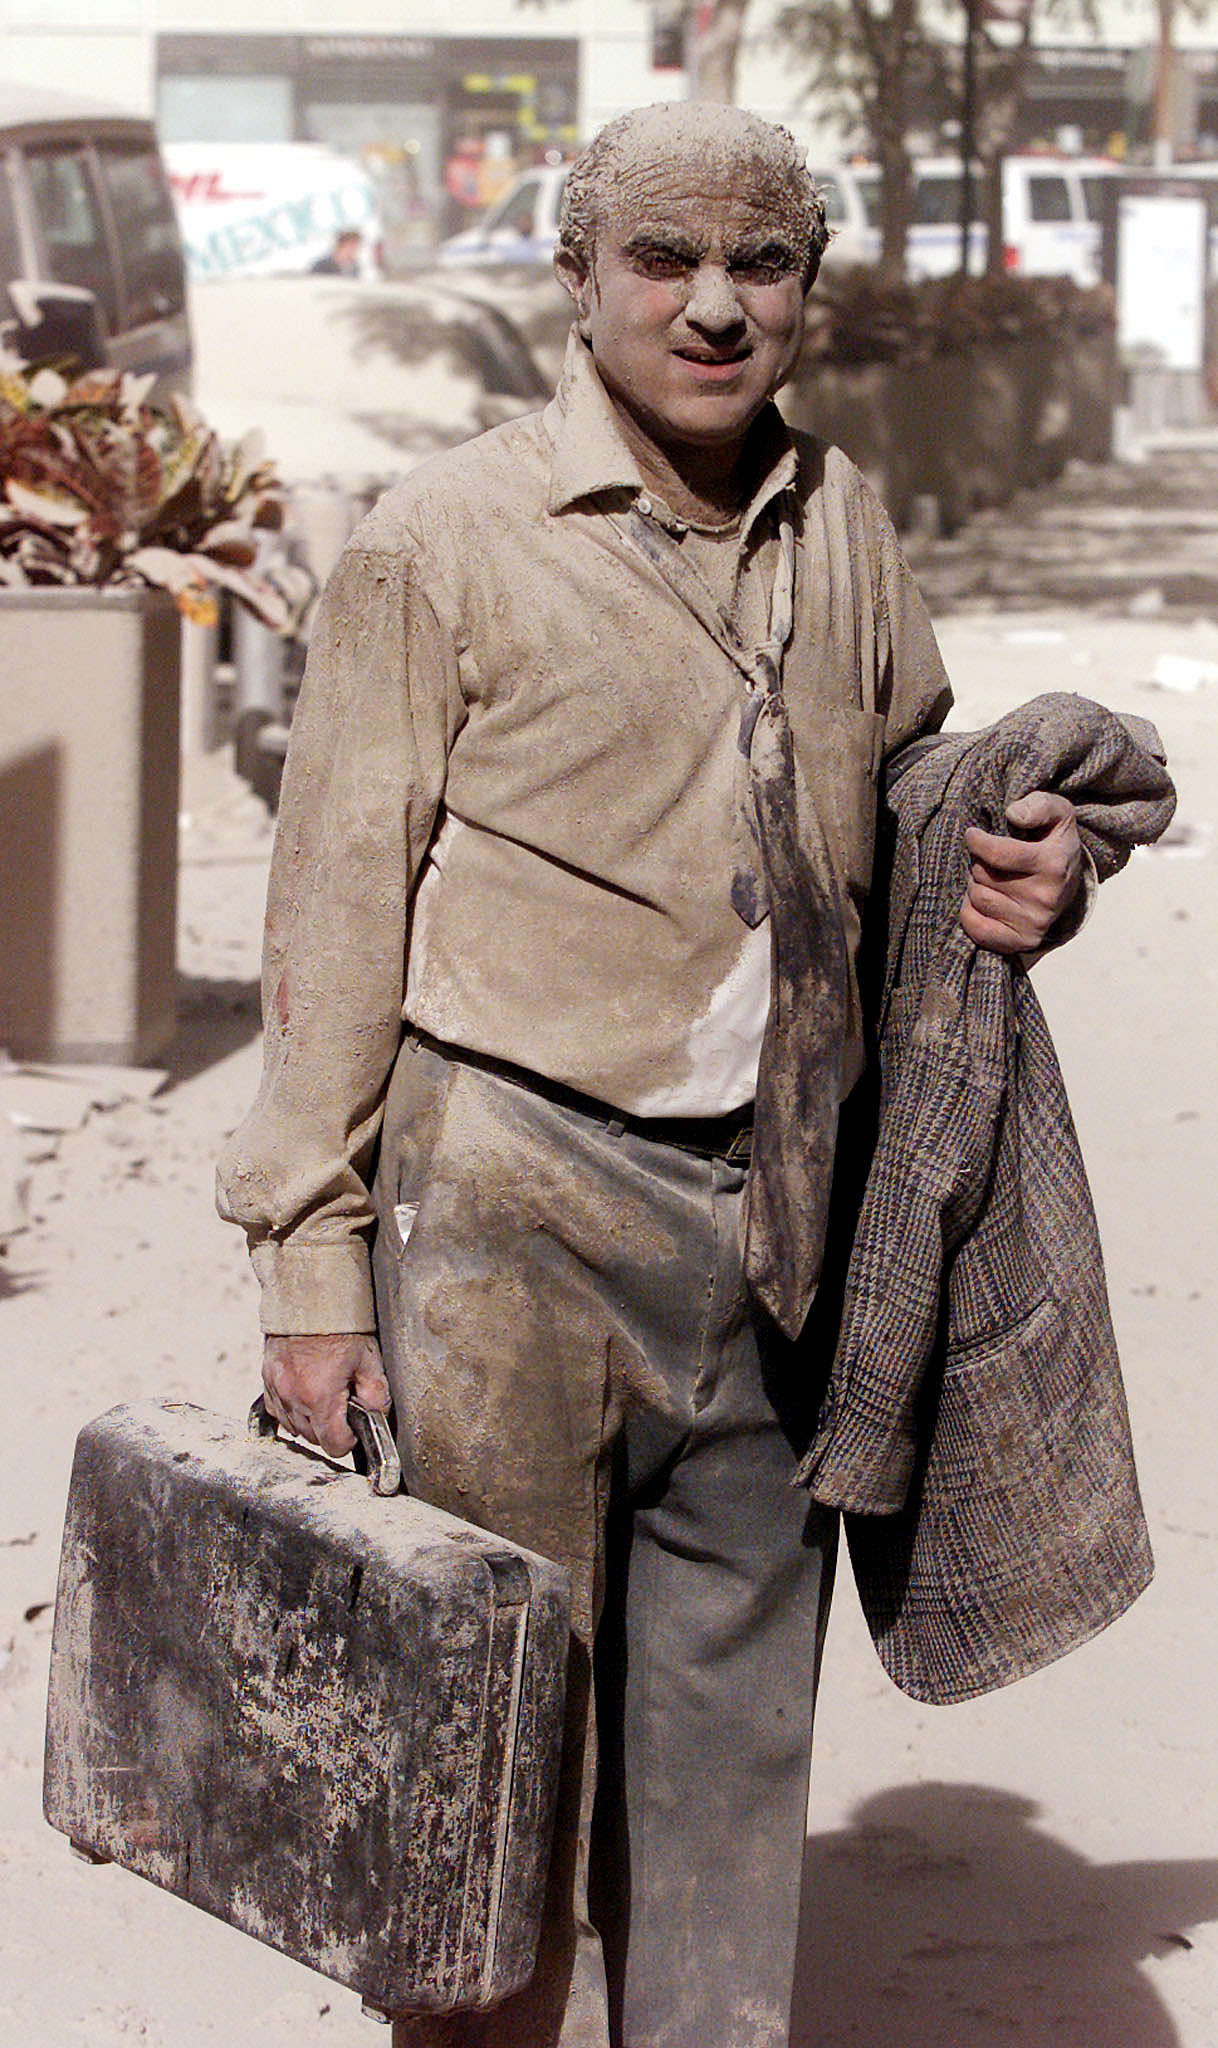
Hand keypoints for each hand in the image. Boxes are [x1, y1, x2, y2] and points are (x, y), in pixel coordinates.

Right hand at [261, 1332, 389, 1459]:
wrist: (309, 1296)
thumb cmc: (339, 1324)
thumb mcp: (369, 1358)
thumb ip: (376, 1394)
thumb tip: (376, 1416)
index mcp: (319, 1395)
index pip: (333, 1444)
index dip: (349, 1440)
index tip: (355, 1428)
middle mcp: (293, 1396)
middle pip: (313, 1438)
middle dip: (331, 1429)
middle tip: (344, 1405)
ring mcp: (276, 1388)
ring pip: (294, 1428)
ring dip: (310, 1421)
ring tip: (326, 1397)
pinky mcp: (266, 1379)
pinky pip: (278, 1411)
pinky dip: (292, 1409)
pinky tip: (307, 1394)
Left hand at [961, 791, 1081, 954]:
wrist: (1070, 883)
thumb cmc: (1054, 842)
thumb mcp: (1057, 814)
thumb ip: (1038, 806)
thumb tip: (1013, 814)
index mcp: (1054, 865)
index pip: (997, 854)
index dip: (977, 841)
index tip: (973, 835)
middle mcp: (1046, 898)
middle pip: (982, 875)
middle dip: (978, 862)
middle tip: (990, 860)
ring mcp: (1035, 923)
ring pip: (977, 898)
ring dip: (976, 884)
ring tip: (991, 878)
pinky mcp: (1022, 942)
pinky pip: (975, 927)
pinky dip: (970, 911)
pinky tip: (984, 899)